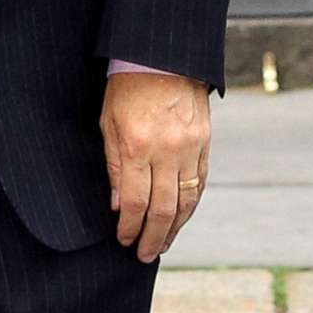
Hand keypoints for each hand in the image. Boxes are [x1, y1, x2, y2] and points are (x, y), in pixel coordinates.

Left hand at [100, 72, 210, 262]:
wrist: (163, 57)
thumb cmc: (128, 88)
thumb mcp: (109, 124)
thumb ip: (114, 166)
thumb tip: (118, 205)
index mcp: (138, 146)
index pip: (134, 201)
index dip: (128, 226)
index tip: (122, 239)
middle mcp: (167, 151)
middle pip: (163, 209)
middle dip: (152, 237)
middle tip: (143, 255)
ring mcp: (190, 148)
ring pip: (186, 201)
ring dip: (175, 228)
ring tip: (162, 244)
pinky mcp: (204, 143)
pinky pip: (199, 183)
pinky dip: (191, 205)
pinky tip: (181, 218)